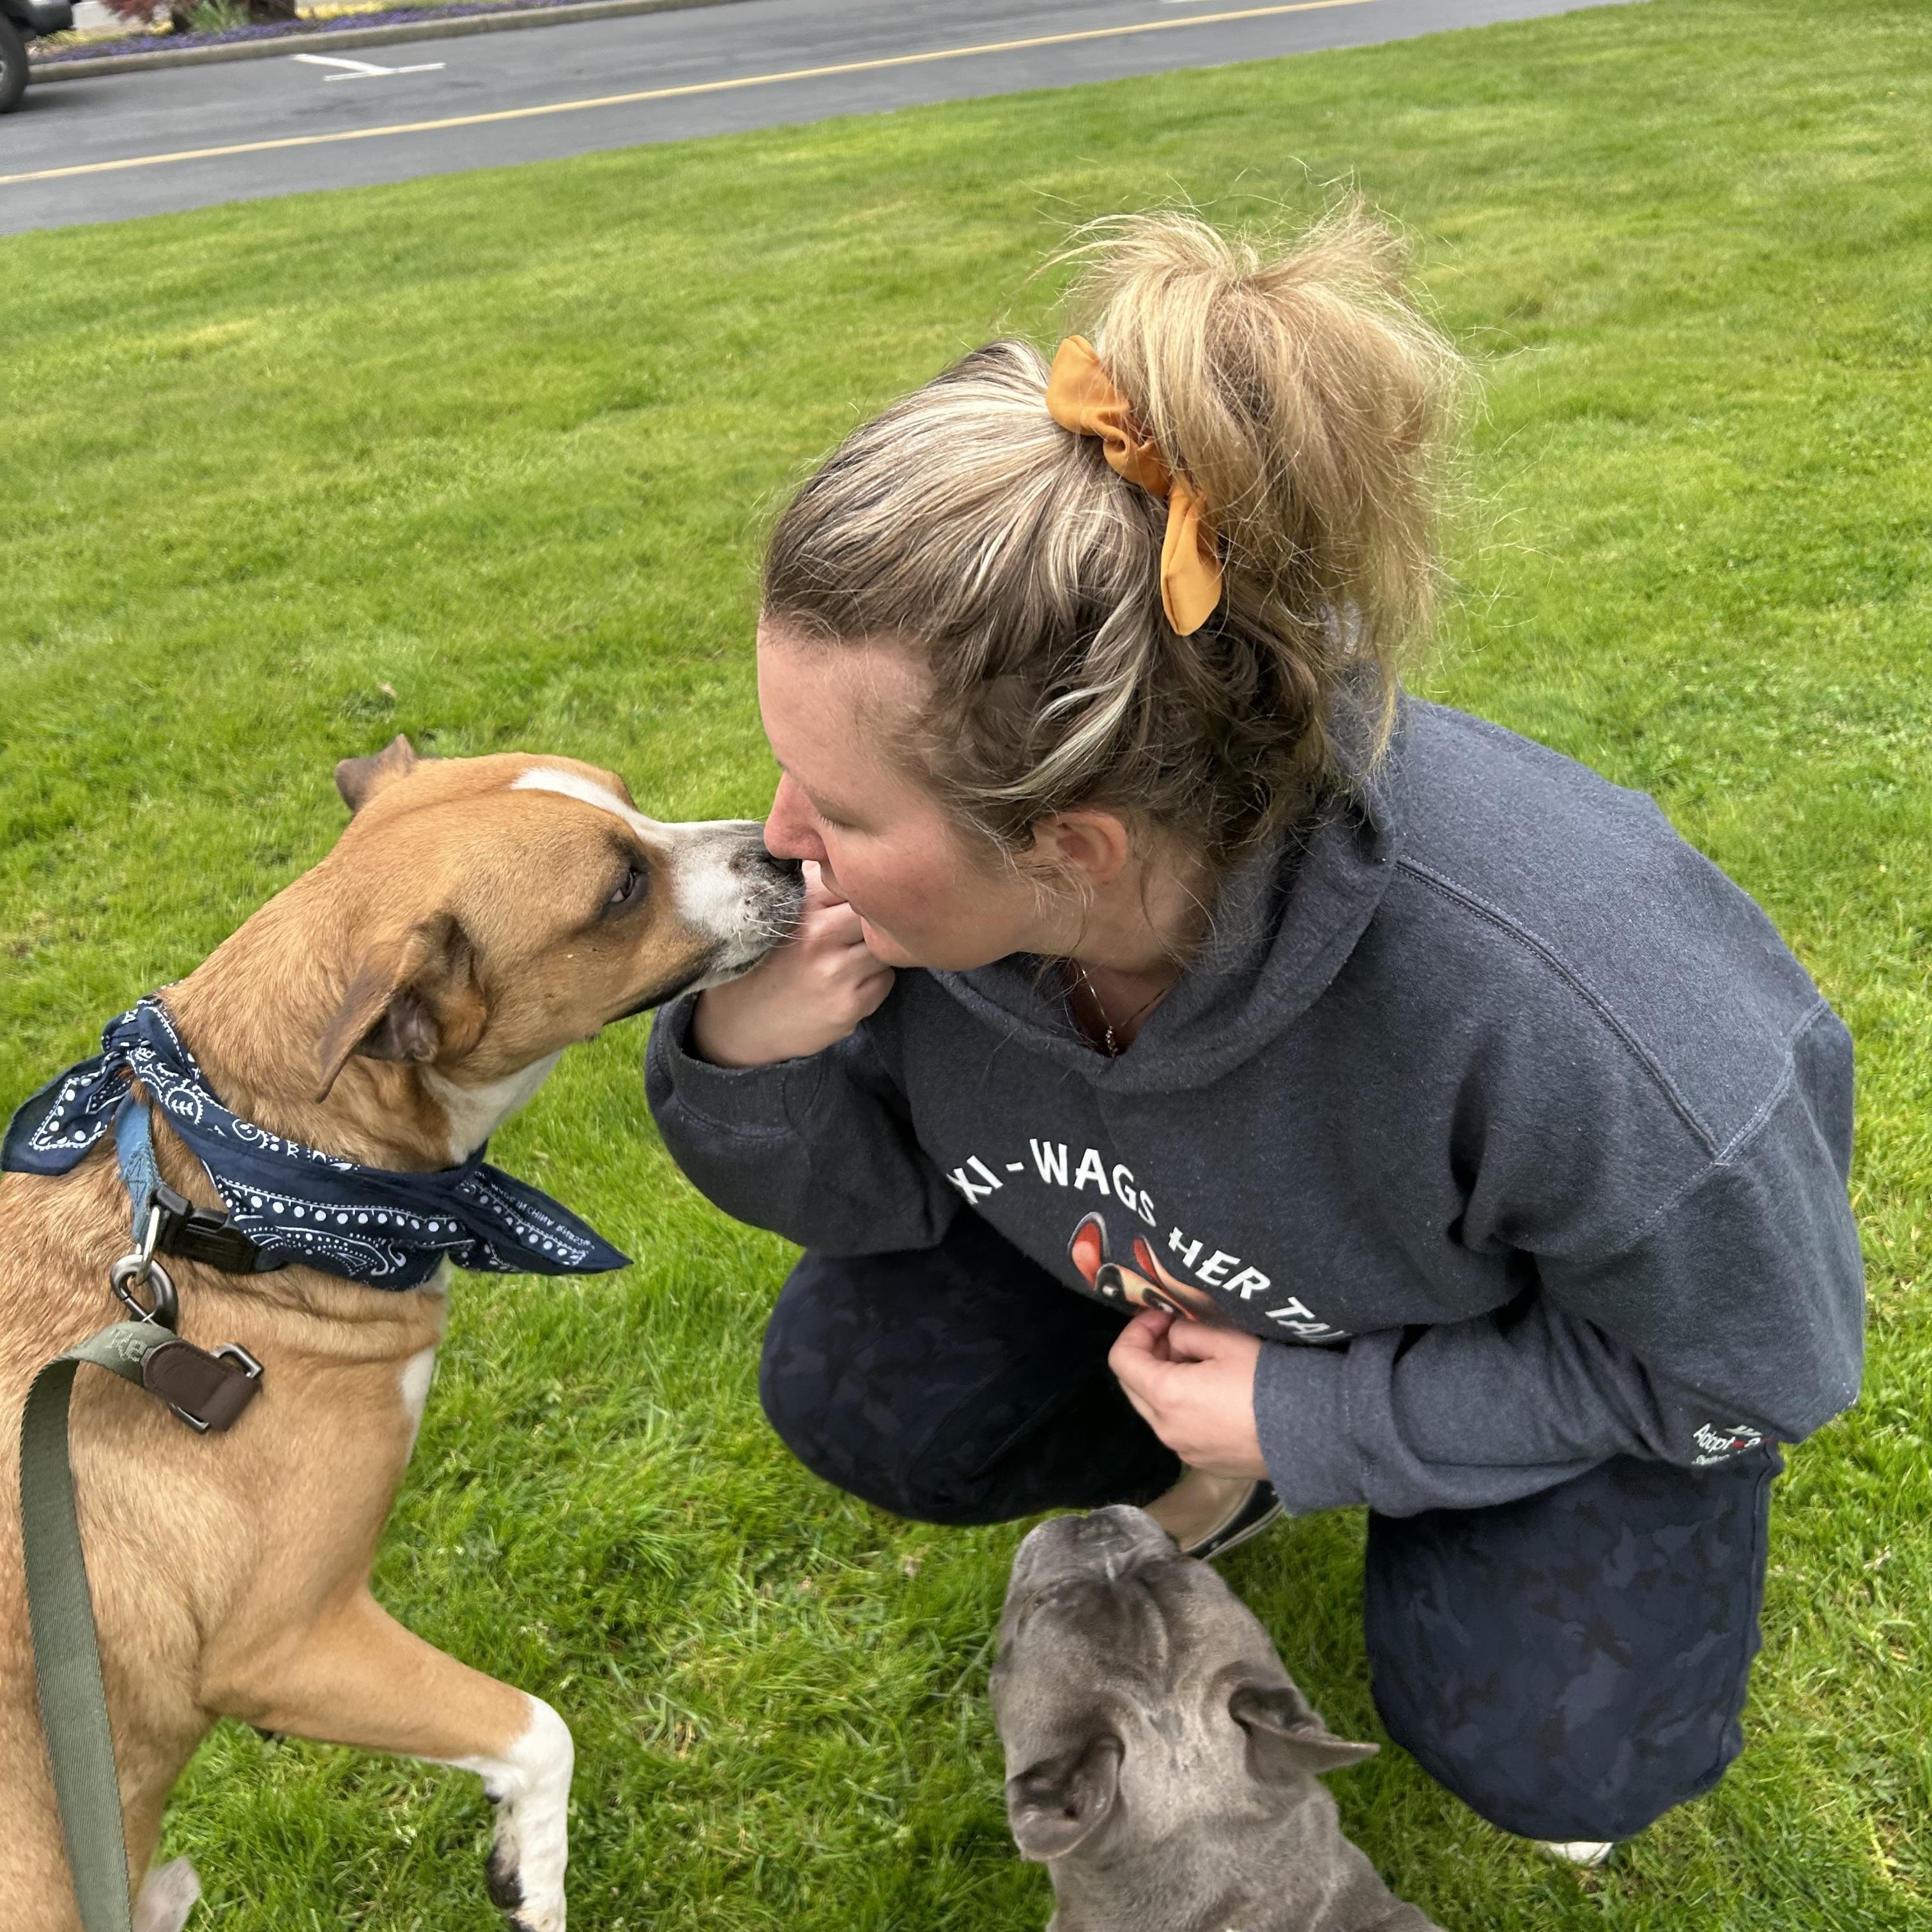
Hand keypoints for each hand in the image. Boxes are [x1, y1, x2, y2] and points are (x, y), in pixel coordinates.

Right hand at [689, 863, 894, 1067]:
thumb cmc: (760, 961)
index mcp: (799, 906)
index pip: (854, 880)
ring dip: (877, 948)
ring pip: (887, 946)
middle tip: (863, 925)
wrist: (738, 1026)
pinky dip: (875, 979)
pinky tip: (849, 982)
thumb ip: (807, 882)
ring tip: (851, 954)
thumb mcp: (772, 915)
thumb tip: (846, 848)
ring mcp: (837, 973)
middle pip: (879, 910)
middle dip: (877, 915)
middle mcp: (818, 936)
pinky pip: (886, 980)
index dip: (862, 885)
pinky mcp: (850, 1006)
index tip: (858, 893)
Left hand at [1109, 1309, 1267, 1479]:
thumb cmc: (1266, 1380)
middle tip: (1177, 1335)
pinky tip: (1215, 1395)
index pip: (1121, 1359)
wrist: (1311, 1431)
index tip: (1162, 1316)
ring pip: (1155, 1410)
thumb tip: (1173, 1338)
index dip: (1136, 1330)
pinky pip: (1178, 1430)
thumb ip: (1187, 1334)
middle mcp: (1166, 1430)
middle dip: (1148, 1355)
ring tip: (1201, 1364)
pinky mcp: (1204, 1464)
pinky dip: (1182, 1407)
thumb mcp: (1225, 1340)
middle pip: (1133, 1386)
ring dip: (1165, 1382)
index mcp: (1165, 1396)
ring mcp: (1184, 1451)